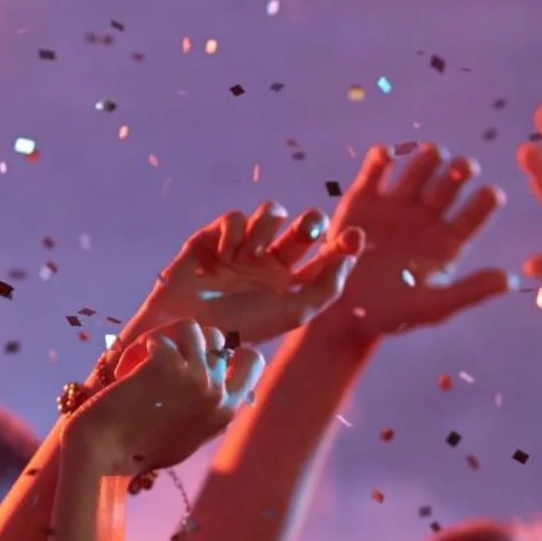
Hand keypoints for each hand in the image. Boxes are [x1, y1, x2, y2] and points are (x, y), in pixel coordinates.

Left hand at [69, 321, 262, 482]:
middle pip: (217, 338)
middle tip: (166, 361)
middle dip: (189, 342)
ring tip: (146, 359)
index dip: (230, 351)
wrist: (105, 452)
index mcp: (227, 411)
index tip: (205, 358)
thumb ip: (209, 414)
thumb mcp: (190, 439)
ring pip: (191, 328)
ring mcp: (195, 378)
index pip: (253, 361)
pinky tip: (127, 369)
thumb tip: (227, 393)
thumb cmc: (141, 451)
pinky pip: (159, 338)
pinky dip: (139, 349)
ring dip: (166, 338)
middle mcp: (217, 393)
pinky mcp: (167, 366)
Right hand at [142, 204, 360, 346]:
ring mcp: (245, 247)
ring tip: (253, 254)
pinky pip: (236, 217)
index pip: (325, 257)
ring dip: (267, 228)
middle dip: (311, 223)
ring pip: (272, 212)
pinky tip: (225, 256)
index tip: (352, 237)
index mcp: (291, 283)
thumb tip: (346, 258)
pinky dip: (234, 234)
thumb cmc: (242, 327)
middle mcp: (272, 262)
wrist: (189, 328)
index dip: (343, 243)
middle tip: (308, 231)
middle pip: (305, 227)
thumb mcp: (293, 314)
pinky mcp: (216, 237)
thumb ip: (325, 289)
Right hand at [317, 144, 510, 339]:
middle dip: (461, 171)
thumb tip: (511, 280)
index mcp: (449, 240)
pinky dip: (381, 157)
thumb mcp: (434, 307)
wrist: (341, 313)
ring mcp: (397, 205)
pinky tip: (387, 155)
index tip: (491, 195)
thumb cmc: (392, 314)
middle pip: (453, 181)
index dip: (487, 200)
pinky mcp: (364, 198)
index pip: (478, 211)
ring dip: (429, 157)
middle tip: (464, 169)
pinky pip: (376, 168)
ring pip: (420, 167)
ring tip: (433, 156)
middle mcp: (427, 217)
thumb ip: (472, 291)